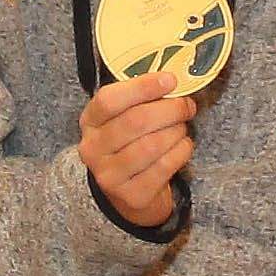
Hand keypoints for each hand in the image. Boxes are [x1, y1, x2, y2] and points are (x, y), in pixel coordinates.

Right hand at [77, 63, 199, 228]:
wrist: (128, 193)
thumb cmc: (130, 145)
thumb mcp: (124, 118)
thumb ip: (141, 100)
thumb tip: (172, 81)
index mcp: (90, 121)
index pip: (109, 99)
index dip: (143, 87)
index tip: (171, 80)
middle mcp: (93, 149)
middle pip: (136, 121)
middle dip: (170, 109)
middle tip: (186, 106)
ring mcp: (109, 175)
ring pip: (152, 145)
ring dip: (176, 131)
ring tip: (182, 127)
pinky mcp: (131, 195)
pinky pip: (164, 166)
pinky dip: (181, 151)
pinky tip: (182, 145)